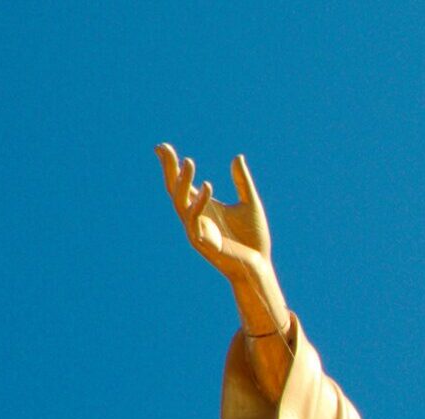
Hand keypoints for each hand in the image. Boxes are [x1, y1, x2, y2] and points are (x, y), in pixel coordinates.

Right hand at [156, 145, 288, 334]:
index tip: (164, 147)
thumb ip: (242, 181)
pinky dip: (199, 202)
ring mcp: (197, 230)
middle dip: (169, 169)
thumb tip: (237, 157)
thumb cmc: (254, 239)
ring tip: (189, 161)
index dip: (172, 166)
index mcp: (203, 207)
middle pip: (175, 189)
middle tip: (164, 147)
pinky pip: (195, 219)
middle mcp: (196, 217)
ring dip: (182, 182)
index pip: (182, 183)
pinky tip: (207, 185)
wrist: (259, 266)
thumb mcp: (250, 203)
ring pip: (180, 202)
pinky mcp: (202, 242)